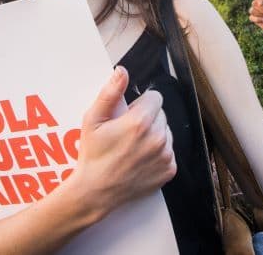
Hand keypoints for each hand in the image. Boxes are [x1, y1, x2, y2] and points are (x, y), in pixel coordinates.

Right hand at [73, 67, 175, 217]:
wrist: (96, 191)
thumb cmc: (93, 154)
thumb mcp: (93, 119)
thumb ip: (110, 92)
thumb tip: (122, 71)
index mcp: (141, 122)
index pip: (155, 97)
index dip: (140, 104)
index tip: (127, 116)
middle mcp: (158, 138)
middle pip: (161, 114)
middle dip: (147, 118)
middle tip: (127, 133)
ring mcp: (166, 155)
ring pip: (166, 132)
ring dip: (154, 135)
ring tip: (133, 147)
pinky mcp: (169, 170)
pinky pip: (169, 152)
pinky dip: (158, 153)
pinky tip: (140, 159)